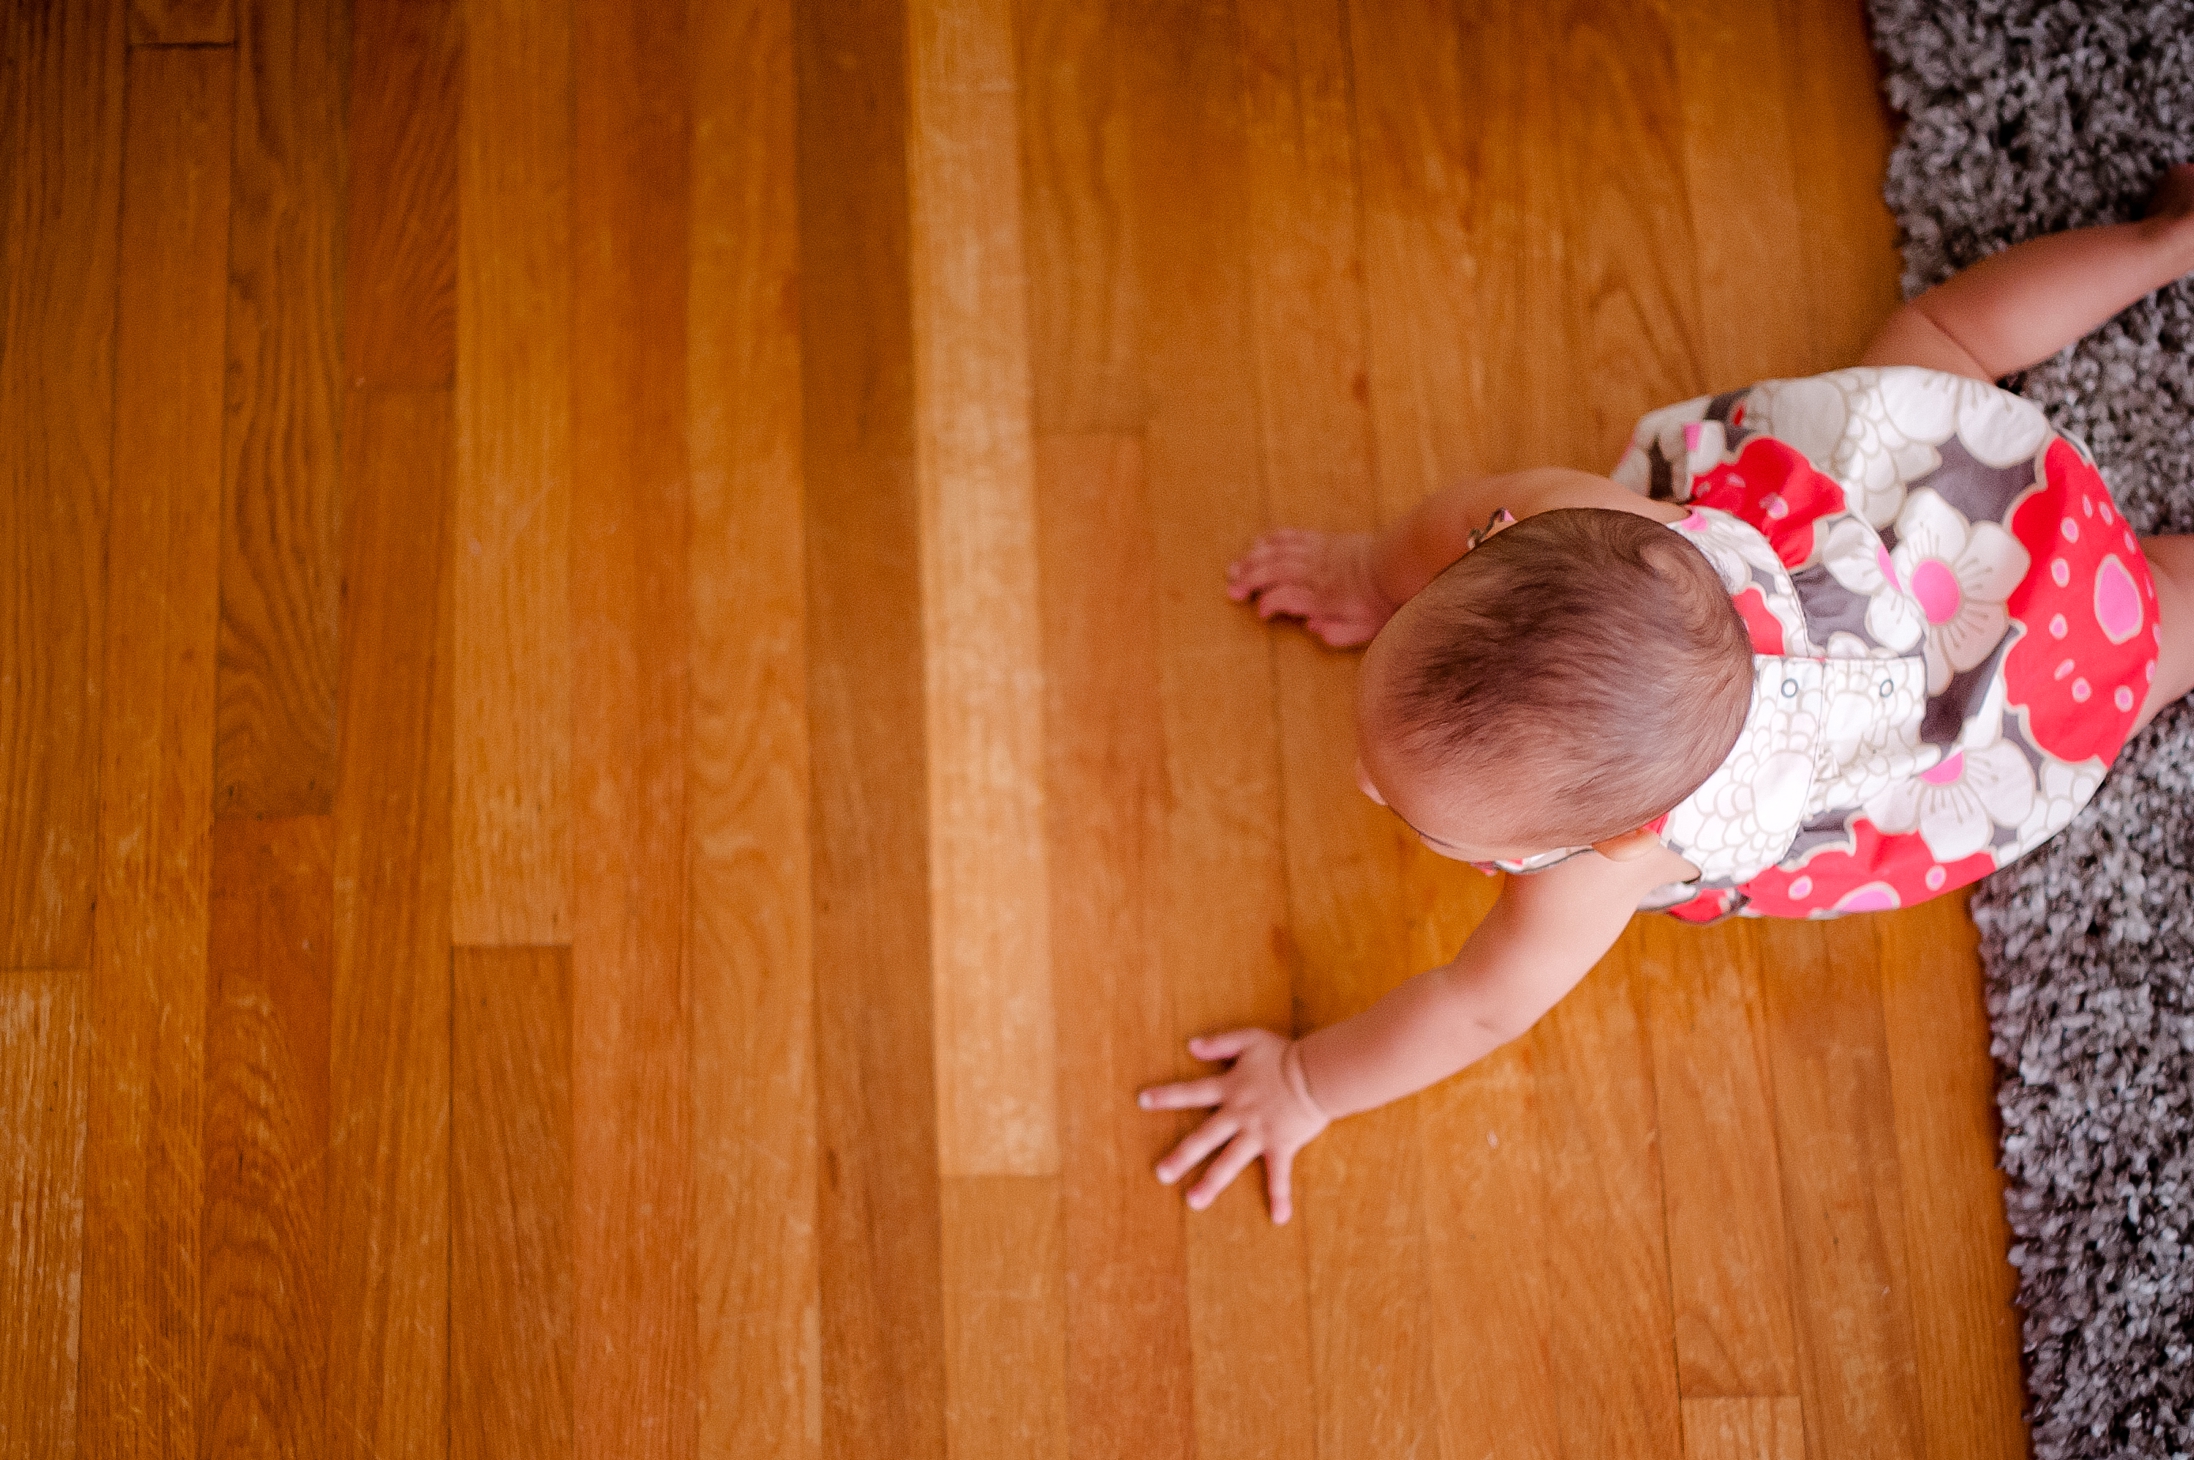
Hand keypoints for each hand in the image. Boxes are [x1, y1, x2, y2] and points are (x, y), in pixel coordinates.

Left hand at [1137, 1029, 1330, 1222]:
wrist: (1317, 1073)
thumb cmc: (1285, 1055)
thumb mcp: (1249, 1039)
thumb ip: (1220, 1043)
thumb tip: (1190, 1046)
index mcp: (1229, 1089)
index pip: (1191, 1093)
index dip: (1166, 1096)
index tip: (1142, 1101)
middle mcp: (1238, 1115)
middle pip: (1204, 1138)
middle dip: (1181, 1156)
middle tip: (1161, 1174)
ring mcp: (1259, 1134)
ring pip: (1230, 1162)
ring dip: (1211, 1182)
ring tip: (1193, 1201)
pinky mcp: (1281, 1146)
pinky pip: (1279, 1175)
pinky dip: (1280, 1196)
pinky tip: (1278, 1218)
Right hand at [1226, 529, 1394, 646]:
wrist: (1402, 563)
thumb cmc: (1383, 602)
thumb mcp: (1366, 629)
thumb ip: (1337, 634)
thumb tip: (1311, 629)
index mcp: (1324, 598)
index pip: (1286, 597)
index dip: (1269, 604)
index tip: (1260, 613)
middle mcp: (1316, 573)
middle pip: (1273, 572)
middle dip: (1249, 580)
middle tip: (1230, 590)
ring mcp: (1317, 554)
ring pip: (1276, 553)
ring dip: (1252, 561)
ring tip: (1233, 570)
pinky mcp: (1321, 541)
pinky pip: (1290, 537)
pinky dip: (1270, 540)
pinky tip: (1256, 546)